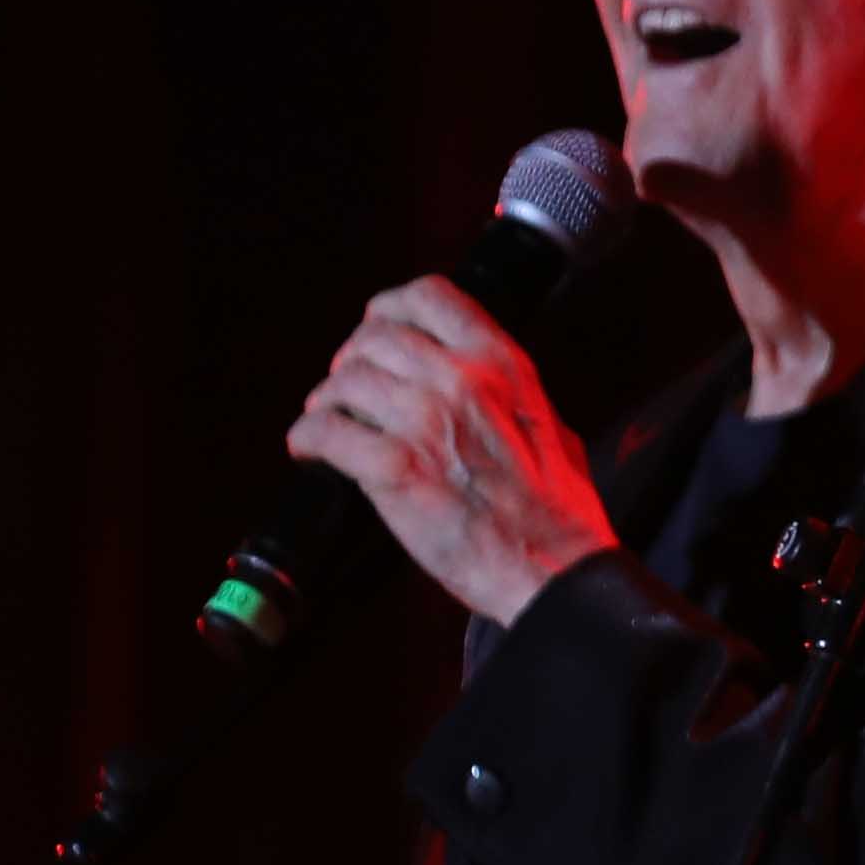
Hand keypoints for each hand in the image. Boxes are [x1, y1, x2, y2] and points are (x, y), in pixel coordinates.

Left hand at [283, 277, 616, 627]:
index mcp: (501, 363)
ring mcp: (424, 420)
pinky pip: (325, 431)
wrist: (551, 568)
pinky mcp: (393, 468)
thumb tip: (476, 385)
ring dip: (327, 401)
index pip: (428, 296)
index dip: (390, 309)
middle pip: (373, 337)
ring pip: (344, 381)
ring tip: (329, 421)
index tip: (378, 329)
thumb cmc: (557, 511)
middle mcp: (460, 378)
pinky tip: (309, 451)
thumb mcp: (547, 423)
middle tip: (348, 390)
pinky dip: (308, 439)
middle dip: (352, 362)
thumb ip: (504, 392)